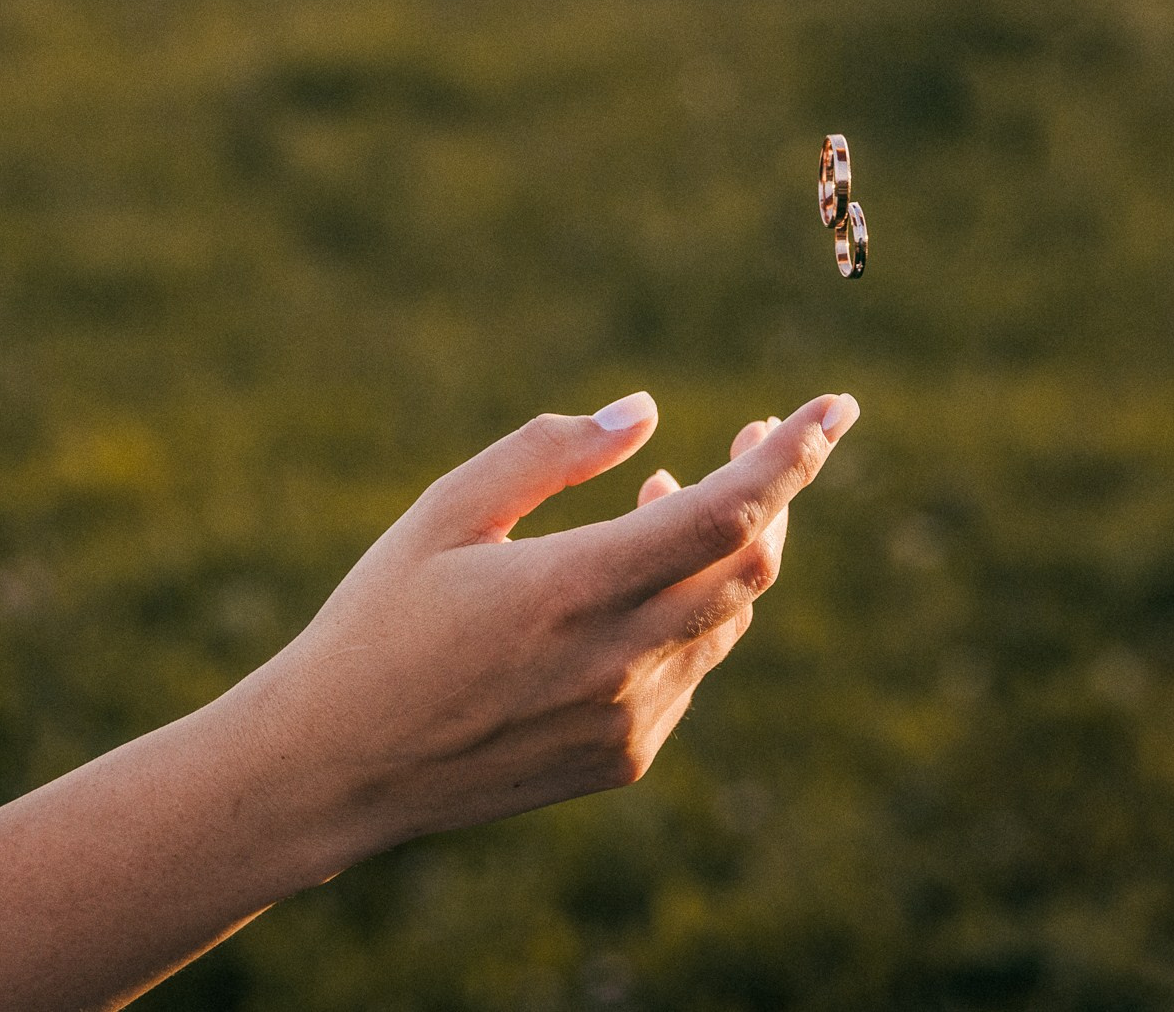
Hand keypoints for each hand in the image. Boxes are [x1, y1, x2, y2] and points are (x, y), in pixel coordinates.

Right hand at [228, 390, 857, 860]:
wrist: (339, 767)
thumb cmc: (380, 619)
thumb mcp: (446, 511)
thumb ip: (551, 453)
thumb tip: (648, 413)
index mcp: (570, 589)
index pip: (725, 513)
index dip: (791, 455)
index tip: (835, 407)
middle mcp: (615, 661)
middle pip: (750, 563)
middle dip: (774, 490)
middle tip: (755, 432)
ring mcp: (627, 718)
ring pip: (728, 616)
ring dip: (727, 546)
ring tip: (674, 495)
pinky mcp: (625, 758)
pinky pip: (691, 666)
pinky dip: (690, 608)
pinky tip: (637, 583)